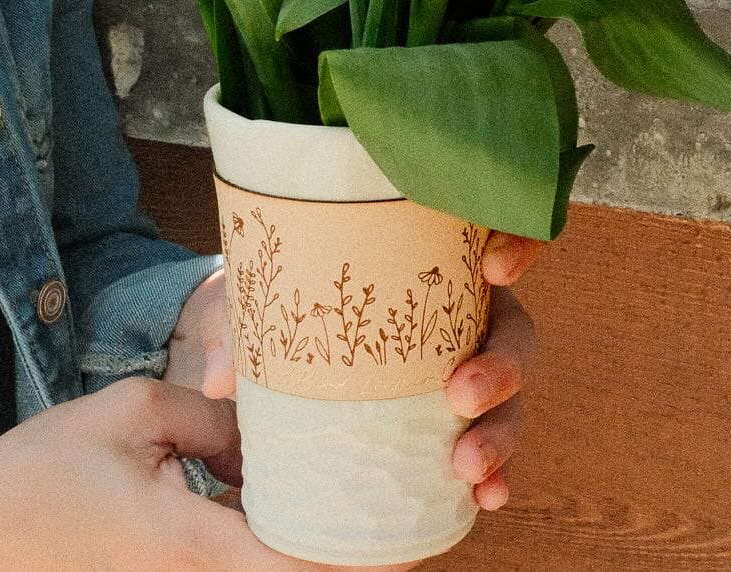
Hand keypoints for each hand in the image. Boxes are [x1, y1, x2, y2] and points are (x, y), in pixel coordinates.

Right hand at [0, 379, 415, 571]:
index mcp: (194, 549)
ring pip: (258, 569)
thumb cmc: (45, 471)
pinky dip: (259, 537)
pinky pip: (226, 564)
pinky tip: (274, 495)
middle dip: (344, 547)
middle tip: (395, 502)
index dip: (363, 554)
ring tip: (351, 495)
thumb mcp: (136, 412)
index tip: (410, 528)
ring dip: (301, 542)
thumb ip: (214, 418)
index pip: (302, 567)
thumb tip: (266, 430)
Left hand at [168, 234, 541, 513]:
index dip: (514, 244)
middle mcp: (463, 309)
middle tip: (460, 395)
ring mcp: (468, 365)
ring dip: (500, 432)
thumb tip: (217, 380)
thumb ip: (236, 327)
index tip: (491, 264)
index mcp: (429, 256)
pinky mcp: (459, 420)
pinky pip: (495, 445)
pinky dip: (497, 472)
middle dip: (500, 366)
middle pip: (513, 330)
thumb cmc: (282, 300)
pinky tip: (486, 497)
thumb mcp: (256, 297)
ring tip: (465, 467)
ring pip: (511, 395)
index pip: (492, 232)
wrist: (276, 341)